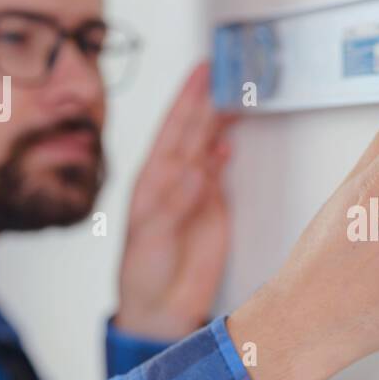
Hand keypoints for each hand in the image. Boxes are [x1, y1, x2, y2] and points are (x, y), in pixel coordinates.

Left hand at [115, 60, 234, 340]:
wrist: (160, 311)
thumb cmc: (142, 275)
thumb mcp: (150, 237)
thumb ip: (174, 203)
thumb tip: (197, 170)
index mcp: (151, 179)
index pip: (173, 128)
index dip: (188, 98)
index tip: (203, 71)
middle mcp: (172, 179)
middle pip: (194, 128)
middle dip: (209, 97)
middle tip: (227, 68)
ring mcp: (194, 192)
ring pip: (209, 144)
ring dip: (220, 119)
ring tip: (235, 93)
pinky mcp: (213, 209)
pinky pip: (220, 171)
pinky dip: (225, 152)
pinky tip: (230, 138)